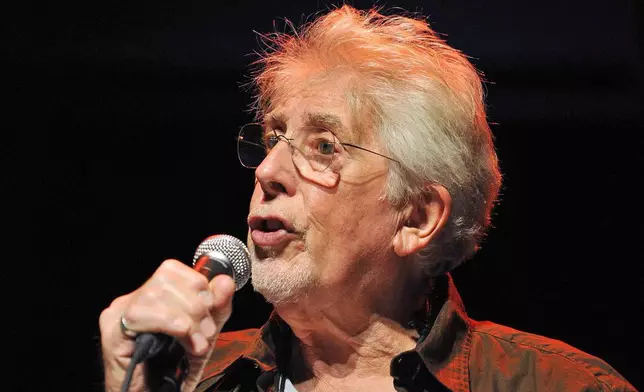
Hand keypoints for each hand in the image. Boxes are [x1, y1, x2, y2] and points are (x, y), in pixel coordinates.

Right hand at [99, 259, 234, 391]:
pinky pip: (140, 314)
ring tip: (196, 343)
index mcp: (151, 296)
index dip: (196, 285)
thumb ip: (216, 308)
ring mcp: (118, 315)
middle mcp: (131, 300)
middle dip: (195, 306)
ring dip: (186, 319)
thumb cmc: (172, 373)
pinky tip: (183, 339)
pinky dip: (170, 324)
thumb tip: (224, 281)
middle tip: (206, 333)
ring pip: (155, 294)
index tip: (210, 310)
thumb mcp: (203, 335)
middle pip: (165, 279)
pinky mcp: (111, 333)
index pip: (172, 269)